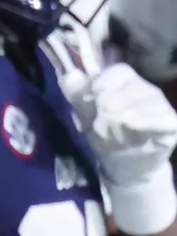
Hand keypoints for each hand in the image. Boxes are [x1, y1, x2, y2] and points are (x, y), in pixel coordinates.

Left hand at [62, 62, 176, 234]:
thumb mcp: (86, 117)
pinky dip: (147, 119)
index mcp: (125, 84)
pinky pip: (164, 117)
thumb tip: (68, 75)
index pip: (119, 71)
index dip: (104, 80)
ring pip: (149, 99)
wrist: (122, 165)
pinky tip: (131, 123)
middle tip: (100, 117)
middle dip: (112, 100)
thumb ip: (77, 97)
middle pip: (132, 85)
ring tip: (113, 124)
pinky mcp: (170, 124)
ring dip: (127, 111)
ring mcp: (161, 107)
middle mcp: (146, 91)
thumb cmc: (105, 136)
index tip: (91, 95)